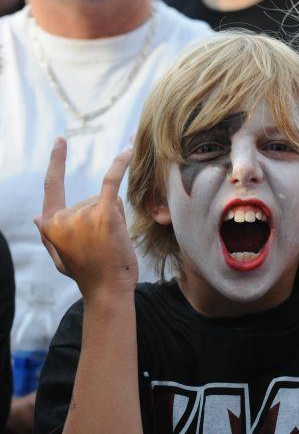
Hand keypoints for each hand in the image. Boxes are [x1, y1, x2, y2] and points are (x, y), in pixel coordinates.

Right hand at [36, 138, 137, 297]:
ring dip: (114, 218)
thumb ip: (48, 237)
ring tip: (111, 243)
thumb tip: (35, 217)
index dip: (56, 162)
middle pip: (90, 199)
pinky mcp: (103, 214)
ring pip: (106, 201)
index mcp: (49, 225)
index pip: (52, 186)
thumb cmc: (88, 276)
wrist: (108, 291)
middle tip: (103, 245)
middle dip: (101, 216)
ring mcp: (82, 215)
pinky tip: (129, 150)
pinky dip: (120, 165)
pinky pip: (111, 182)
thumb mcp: (60, 258)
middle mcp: (62, 217)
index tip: (60, 142)